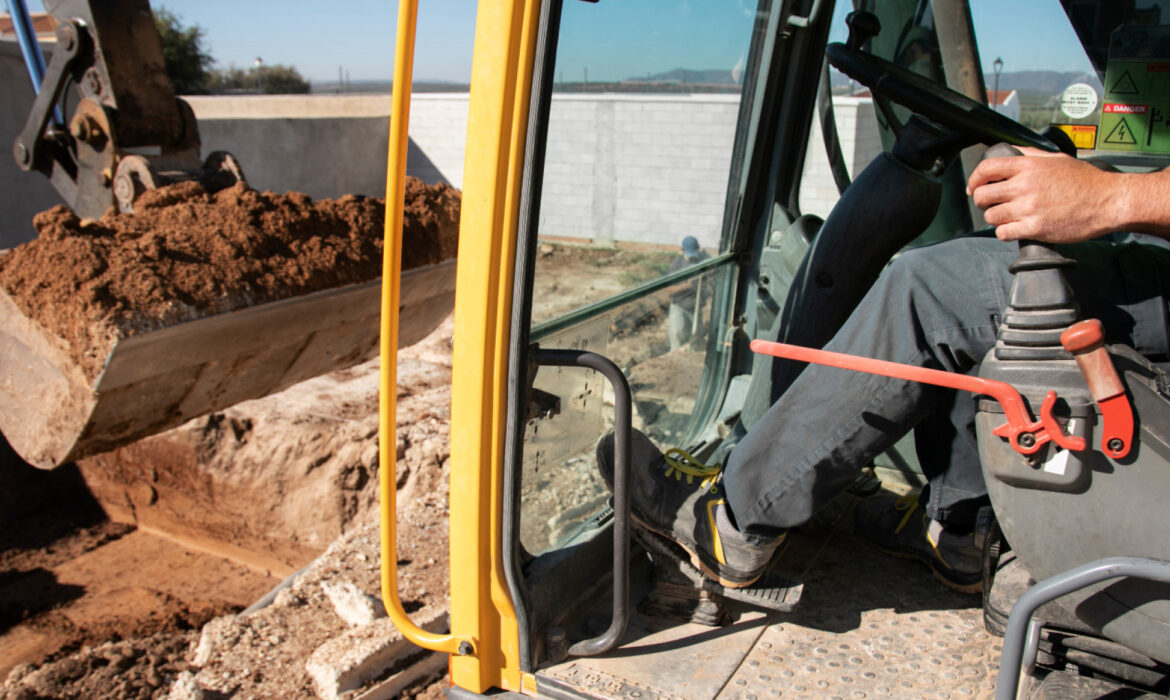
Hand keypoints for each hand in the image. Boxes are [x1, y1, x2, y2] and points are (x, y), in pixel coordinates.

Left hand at [966, 147, 1120, 243]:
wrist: (1108, 201)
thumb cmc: (1085, 180)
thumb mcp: (1057, 158)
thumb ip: (1030, 154)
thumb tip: (1011, 151)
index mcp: (1028, 166)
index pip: (987, 168)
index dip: (974, 178)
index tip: (974, 187)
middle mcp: (1025, 186)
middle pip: (983, 195)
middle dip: (983, 201)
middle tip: (992, 204)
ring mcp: (1029, 208)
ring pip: (991, 216)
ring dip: (996, 218)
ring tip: (1008, 216)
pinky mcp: (1035, 228)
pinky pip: (1003, 233)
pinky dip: (1005, 232)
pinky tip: (1014, 228)